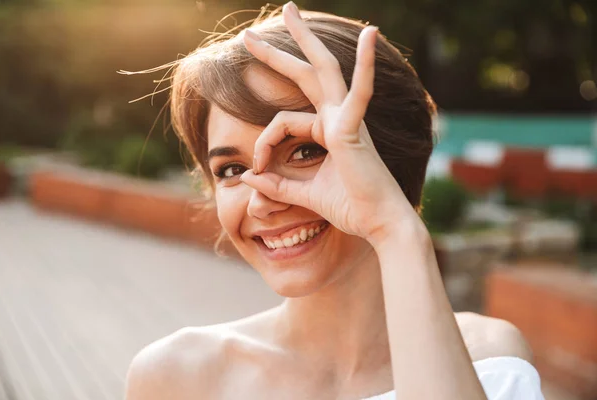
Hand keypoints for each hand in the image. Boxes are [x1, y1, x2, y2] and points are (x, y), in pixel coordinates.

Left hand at [240, 2, 420, 246]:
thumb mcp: (303, 194)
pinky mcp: (354, 129)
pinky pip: (361, 91)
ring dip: (304, 39)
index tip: (254, 168)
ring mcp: (347, 119)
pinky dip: (366, 64)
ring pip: (323, 71)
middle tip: (250, 34)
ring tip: (288, 9)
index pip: (283, 123)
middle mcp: (338, 118)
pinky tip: (371, 33)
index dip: (262, 144)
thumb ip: (276, 184)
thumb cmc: (350, 208)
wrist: (378, 224)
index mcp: (328, 131)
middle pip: (307, 75)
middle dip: (278, 52)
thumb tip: (247, 176)